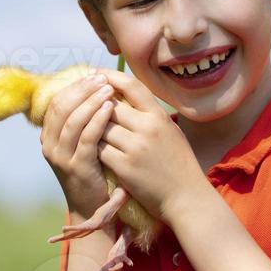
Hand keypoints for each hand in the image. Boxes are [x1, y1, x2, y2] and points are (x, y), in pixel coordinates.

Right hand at [39, 74, 115, 220]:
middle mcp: (50, 145)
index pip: (57, 101)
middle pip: (63, 107)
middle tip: (103, 78)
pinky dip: (98, 119)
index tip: (95, 74)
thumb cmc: (93, 168)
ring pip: (73, 120)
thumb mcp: (82, 142)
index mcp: (49, 135)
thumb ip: (83, 119)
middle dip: (83, 89)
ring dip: (92, 101)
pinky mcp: (77, 167)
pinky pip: (87, 137)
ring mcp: (61, 157)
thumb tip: (95, 86)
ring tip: (109, 89)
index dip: (76, 86)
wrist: (93, 206)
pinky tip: (110, 108)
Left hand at [93, 68, 207, 223]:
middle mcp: (148, 128)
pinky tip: (93, 151)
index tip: (96, 73)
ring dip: (93, 129)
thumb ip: (149, 114)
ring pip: (101, 128)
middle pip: (110, 106)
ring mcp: (135, 148)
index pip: (131, 86)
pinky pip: (100, 150)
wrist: (186, 196)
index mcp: (159, 116)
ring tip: (88, 130)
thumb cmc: (178, 163)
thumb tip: (124, 94)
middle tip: (84, 105)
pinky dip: (95, 149)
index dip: (110, 76)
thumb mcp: (170, 130)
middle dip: (96, 106)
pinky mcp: (124, 167)